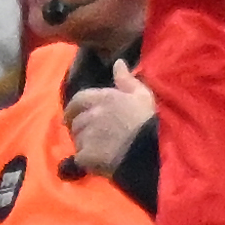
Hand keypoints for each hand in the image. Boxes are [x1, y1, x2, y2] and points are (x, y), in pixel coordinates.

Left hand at [64, 56, 153, 174]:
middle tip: (89, 135)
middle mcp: (91, 115)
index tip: (73, 115)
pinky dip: (85, 161)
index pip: (77, 100)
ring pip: (77, 140)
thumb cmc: (148, 122)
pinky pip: (79, 158)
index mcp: (103, 98)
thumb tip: (118, 62)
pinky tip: (96, 162)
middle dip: (80, 128)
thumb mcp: (142, 95)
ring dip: (83, 144)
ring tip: (96, 149)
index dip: (74, 108)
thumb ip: (127, 79)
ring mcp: (87, 136)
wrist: (151, 152)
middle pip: (76, 121)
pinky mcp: (86, 156)